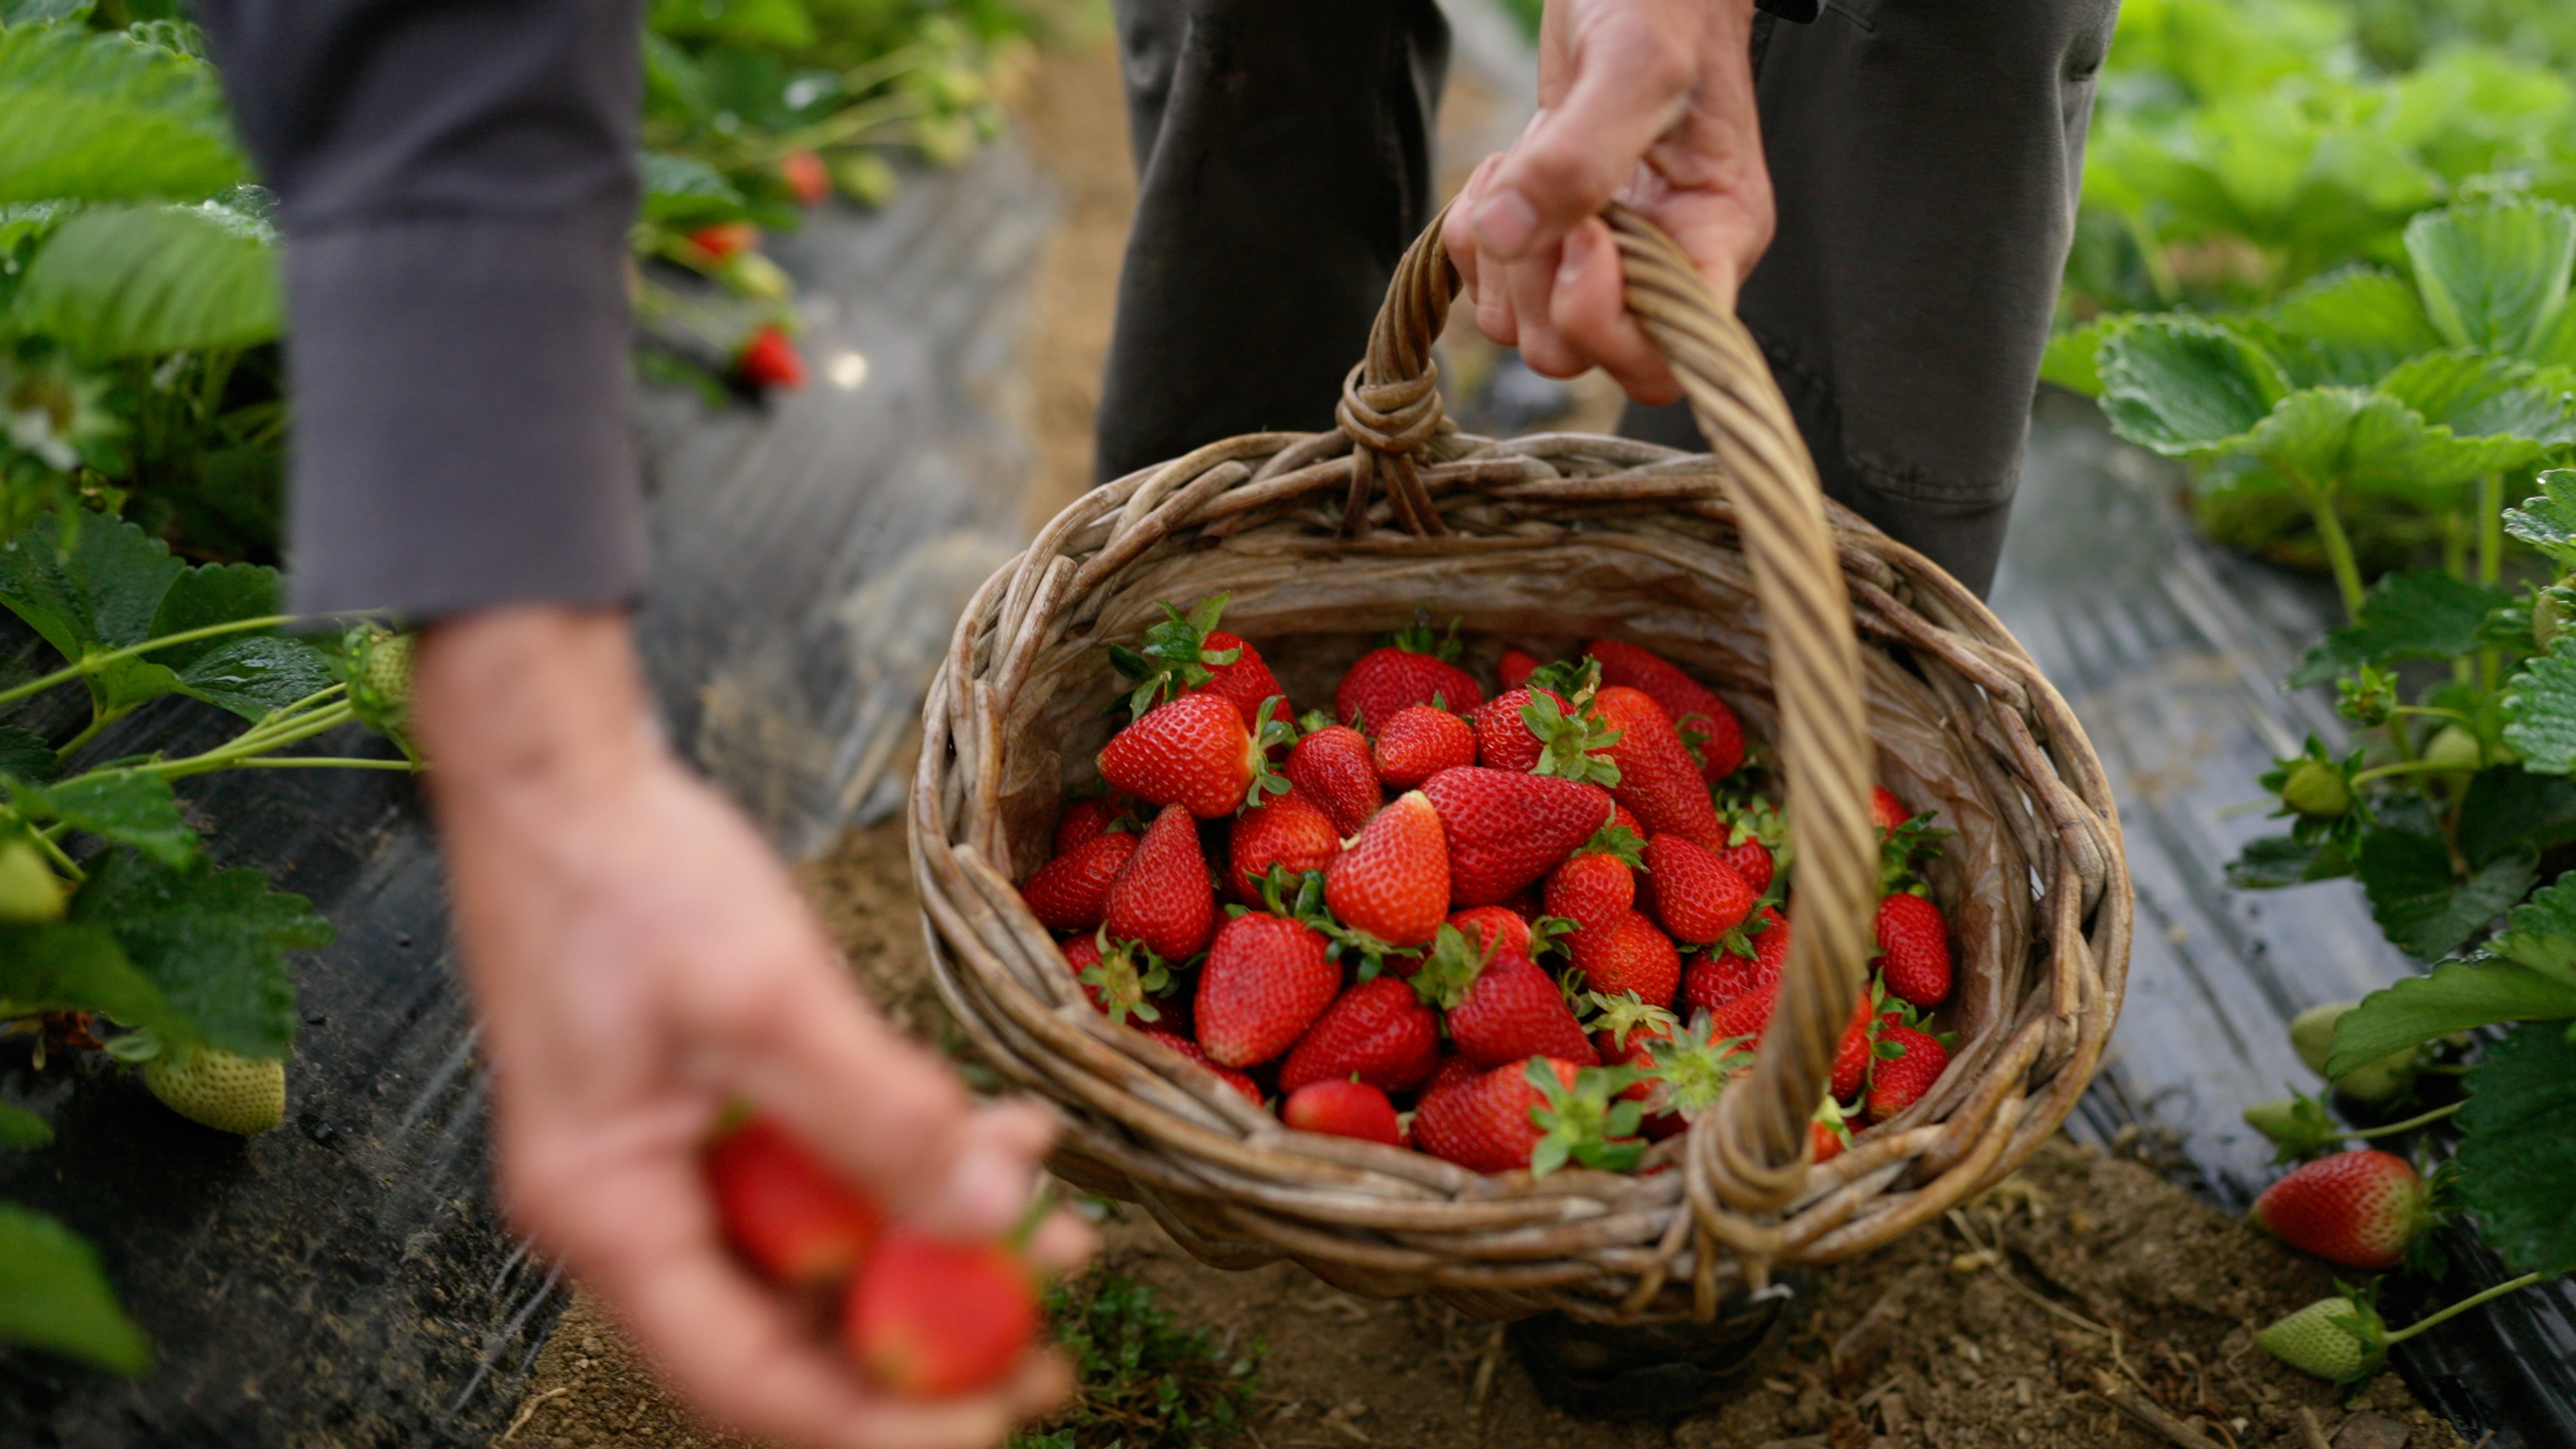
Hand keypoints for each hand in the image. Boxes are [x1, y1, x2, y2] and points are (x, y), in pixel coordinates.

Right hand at [414, 608, 1090, 1448]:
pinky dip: (909, 1166)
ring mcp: (670, 1165)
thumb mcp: (766, 999)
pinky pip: (823, 1177)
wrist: (560, 774)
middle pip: (795, 1335)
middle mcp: (633, 1215)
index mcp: (610, 1217)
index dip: (880, 1421)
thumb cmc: (629, 877)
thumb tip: (990, 1220)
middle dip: (930, 1342)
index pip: (752, 1382)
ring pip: (824, 1256)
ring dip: (938, 1245)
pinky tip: (1003, 1137)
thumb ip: (877, 1119)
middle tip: (1053, 1348)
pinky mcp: (710, 1113)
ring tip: (1058, 1226)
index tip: (996, 1420)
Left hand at [1443, 0, 1773, 403]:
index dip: (1608, 323)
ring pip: (1528, 329)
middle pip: (1584, 358)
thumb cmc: (1662, 3)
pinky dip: (1476, 241)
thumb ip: (1581, 154)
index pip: (1669, 358)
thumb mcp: (1633, 62)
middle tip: (1546, 185)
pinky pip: (1493, 293)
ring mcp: (1605, 258)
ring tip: (1527, 161)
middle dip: (1540, 281)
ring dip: (1504, 256)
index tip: (1586, 235)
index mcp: (1717, 236)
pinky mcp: (1551, 242)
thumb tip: (1512, 236)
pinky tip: (1503, 172)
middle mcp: (1666, 263)